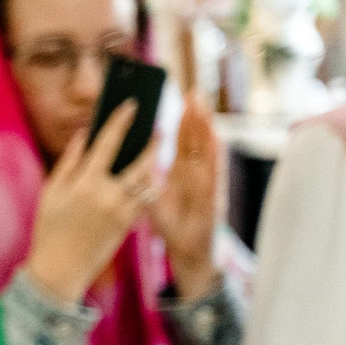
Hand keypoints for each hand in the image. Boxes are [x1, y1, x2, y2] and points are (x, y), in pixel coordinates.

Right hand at [24, 99, 144, 301]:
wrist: (60, 270)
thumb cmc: (49, 230)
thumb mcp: (51, 193)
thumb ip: (69, 161)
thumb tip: (85, 133)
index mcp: (85, 183)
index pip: (109, 142)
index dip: (121, 120)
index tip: (132, 104)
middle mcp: (108, 195)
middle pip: (141, 161)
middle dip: (152, 143)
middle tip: (157, 130)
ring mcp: (122, 211)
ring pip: (150, 181)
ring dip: (155, 165)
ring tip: (155, 153)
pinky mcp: (129, 225)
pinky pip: (147, 199)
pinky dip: (150, 186)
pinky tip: (149, 177)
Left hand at [149, 93, 223, 300]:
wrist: (189, 252)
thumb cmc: (173, 226)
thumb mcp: (155, 199)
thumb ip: (148, 180)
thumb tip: (128, 161)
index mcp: (182, 173)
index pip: (184, 141)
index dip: (183, 120)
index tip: (182, 98)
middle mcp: (197, 174)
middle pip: (196, 140)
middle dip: (196, 117)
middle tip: (194, 92)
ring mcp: (207, 185)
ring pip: (208, 152)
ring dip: (207, 130)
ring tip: (204, 109)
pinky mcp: (214, 198)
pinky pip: (215, 175)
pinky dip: (217, 158)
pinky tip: (217, 141)